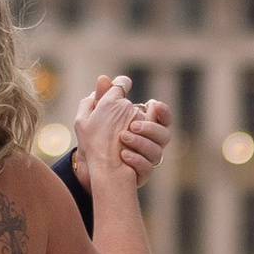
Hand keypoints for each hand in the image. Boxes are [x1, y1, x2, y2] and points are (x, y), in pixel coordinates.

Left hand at [72, 74, 164, 189]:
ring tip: (123, 138)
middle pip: (165, 135)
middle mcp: (149, 142)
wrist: (88, 165)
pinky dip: (136, 160)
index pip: (163, 117)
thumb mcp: (94, 116)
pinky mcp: (141, 175)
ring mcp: (147, 159)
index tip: (155, 105)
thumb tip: (104, 78)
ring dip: (141, 143)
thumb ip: (101, 97)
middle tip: (133, 125)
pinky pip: (147, 169)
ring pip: (157, 152)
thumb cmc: (95, 138)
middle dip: (151, 128)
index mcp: (144, 125)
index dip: (164, 112)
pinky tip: (123, 155)